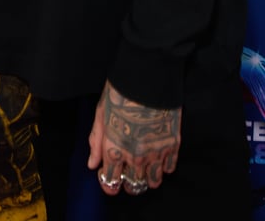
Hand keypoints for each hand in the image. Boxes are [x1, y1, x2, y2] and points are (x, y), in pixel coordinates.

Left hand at [88, 81, 180, 196]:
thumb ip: (96, 142)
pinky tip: (157, 156)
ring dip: (147, 178)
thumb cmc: (119, 92)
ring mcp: (155, 153)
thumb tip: (92, 164)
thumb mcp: (100, 114)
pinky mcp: (172, 145)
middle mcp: (135, 157)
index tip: (109, 173)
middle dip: (128, 182)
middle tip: (127, 171)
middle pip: (133, 186)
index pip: (110, 182)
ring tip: (143, 166)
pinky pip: (169, 169)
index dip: (108, 181)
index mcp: (114, 150)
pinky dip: (164, 167)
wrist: (147, 78)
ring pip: (153, 182)